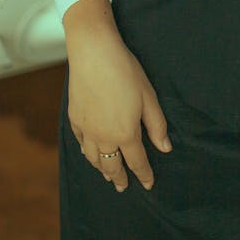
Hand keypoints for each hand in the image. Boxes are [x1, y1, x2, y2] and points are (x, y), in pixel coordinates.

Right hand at [65, 3, 170, 192]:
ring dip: (101, 169)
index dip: (144, 175)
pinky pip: (80, 143)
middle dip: (120, 178)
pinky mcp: (74, 118)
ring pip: (93, 159)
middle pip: (112, 166)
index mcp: (126, 133)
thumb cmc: (125, 71)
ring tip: (107, 174)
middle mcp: (103, 137)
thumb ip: (157, 125)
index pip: (137, 162)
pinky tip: (89, 152)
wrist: (93, 53)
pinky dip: (86, 152)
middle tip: (123, 186)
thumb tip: (165, 148)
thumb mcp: (148, 97)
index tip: (149, 184)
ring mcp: (86, 129)